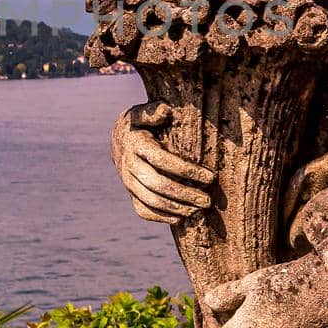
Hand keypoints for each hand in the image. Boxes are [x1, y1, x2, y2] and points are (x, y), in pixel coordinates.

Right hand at [111, 102, 213, 223]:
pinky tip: (181, 217)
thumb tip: (166, 110)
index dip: (187, 170)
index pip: (163, 161)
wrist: (117, 140)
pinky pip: (143, 210)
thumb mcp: (142, 112)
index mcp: (136, 145)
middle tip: (207, 200)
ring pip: (152, 201)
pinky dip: (161, 217)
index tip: (209, 176)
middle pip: (158, 185)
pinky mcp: (130, 193)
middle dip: (185, 194)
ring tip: (198, 209)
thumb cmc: (138, 124)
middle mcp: (130, 166)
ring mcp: (128, 182)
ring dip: (177, 208)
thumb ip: (153, 111)